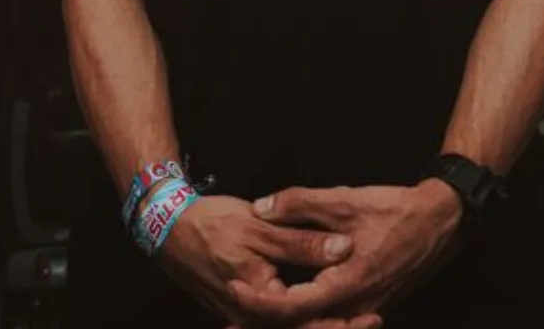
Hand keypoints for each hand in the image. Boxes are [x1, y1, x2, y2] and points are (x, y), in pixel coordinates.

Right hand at [157, 194, 378, 328]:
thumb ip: (301, 241)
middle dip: (338, 328)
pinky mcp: (245, 311)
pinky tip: (326, 309)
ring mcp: (246, 318)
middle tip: (373, 321)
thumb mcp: (259, 227)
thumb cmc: (213, 225)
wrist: (170, 231)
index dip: (342, 321)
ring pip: (290, 327)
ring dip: (322, 323)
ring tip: (360, 317)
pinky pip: (278, 322)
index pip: (307, 318)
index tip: (371, 316)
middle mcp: (252, 318)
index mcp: (259, 300)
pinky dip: (303, 317)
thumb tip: (344, 248)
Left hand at [224, 181, 463, 324]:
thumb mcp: (344, 200)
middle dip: (265, 325)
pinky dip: (308, 319)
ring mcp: (364, 312)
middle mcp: (355, 308)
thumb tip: (261, 207)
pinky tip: (293, 309)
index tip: (234, 291)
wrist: (439, 223)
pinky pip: (333, 322)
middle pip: (303, 328)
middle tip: (231, 323)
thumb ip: (300, 203)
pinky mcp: (369, 307)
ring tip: (252, 319)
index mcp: (346, 285)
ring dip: (286, 325)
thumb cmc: (394, 211)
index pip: (293, 307)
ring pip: (318, 327)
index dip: (260, 302)